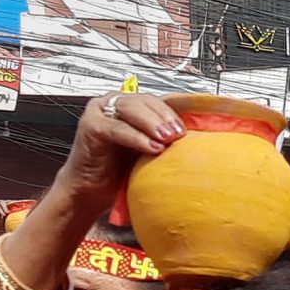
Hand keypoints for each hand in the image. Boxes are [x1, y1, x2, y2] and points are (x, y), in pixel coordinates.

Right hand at [66, 88, 185, 201]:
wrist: (91, 189)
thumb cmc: (120, 170)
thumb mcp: (149, 148)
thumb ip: (165, 137)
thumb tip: (199, 136)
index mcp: (131, 105)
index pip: (157, 100)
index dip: (175, 110)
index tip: (192, 124)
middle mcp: (114, 103)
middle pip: (145, 100)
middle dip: (164, 116)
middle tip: (179, 133)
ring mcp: (100, 112)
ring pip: (131, 108)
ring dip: (152, 123)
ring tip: (168, 138)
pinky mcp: (90, 126)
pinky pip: (117, 128)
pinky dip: (136, 137)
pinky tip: (152, 147)